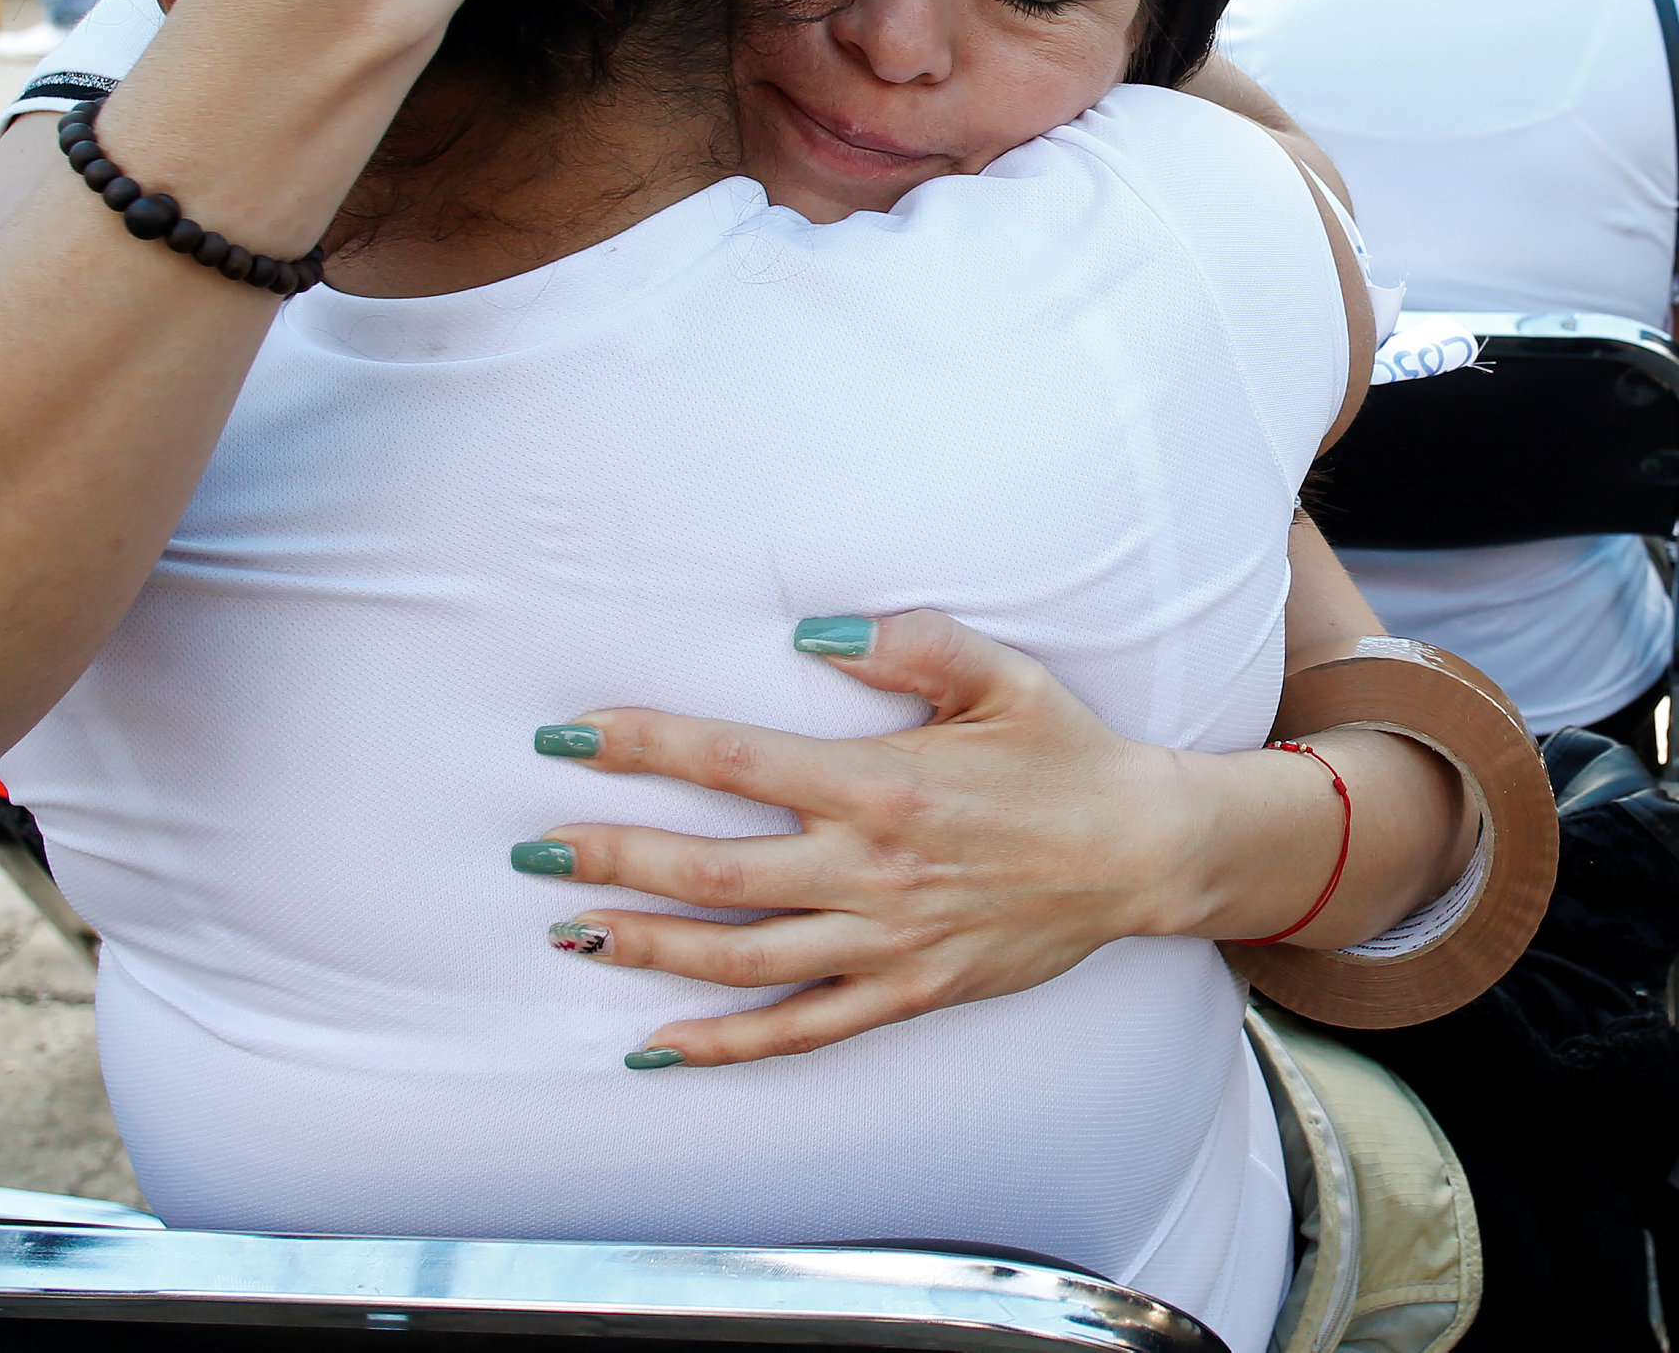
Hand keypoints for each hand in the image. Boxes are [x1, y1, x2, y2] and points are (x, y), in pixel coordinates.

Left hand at [518, 611, 1191, 1065]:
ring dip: (646, 945)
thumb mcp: (1001, 676)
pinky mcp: (909, 993)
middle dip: (613, 856)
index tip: (568, 737)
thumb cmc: (1066, 754)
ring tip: (567, 928)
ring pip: (741, 958)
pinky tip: (655, 1045)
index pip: (736, 761)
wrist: (1144, 850)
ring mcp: (888, 941)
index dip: (644, 747)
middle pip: (715, 871)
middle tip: (533, 846)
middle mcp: (875, 869)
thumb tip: (811, 633)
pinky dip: (725, 1045)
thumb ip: (910, 644)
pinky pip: (802, 1031)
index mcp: (886, 783)